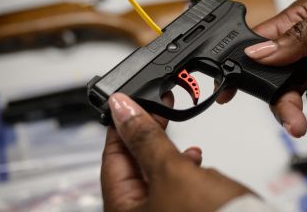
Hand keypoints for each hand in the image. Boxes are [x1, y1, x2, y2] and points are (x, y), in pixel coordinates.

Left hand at [101, 93, 251, 211]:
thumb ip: (145, 139)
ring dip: (168, 152)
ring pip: (156, 174)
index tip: (128, 105)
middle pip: (133, 167)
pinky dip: (183, 167)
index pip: (112, 161)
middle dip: (147, 138)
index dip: (121, 128)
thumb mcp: (172, 171)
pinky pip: (174, 183)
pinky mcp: (183, 210)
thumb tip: (122, 110)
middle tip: (157, 110)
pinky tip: (195, 159)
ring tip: (180, 139)